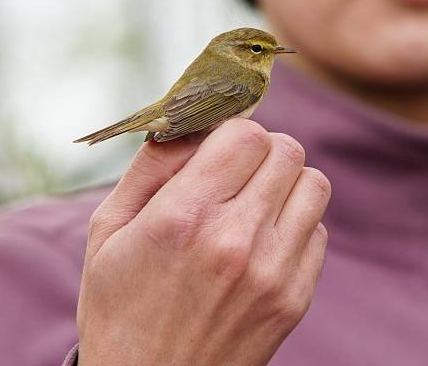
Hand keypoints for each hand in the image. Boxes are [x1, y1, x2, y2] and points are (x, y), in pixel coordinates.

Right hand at [76, 119, 330, 365]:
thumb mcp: (108, 231)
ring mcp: (273, 273)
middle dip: (261, 151)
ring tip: (255, 203)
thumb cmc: (120, 306)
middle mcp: (236, 241)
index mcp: (184, 217)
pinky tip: (263, 242)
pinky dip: (297, 224)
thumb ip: (151, 166)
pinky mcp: (295, 299)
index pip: (247, 134)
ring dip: (286, 183)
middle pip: (287, 151)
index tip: (218, 149)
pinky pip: (319, 231)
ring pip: (313, 184)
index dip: (233, 132)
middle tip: (237, 173)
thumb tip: (191, 120)